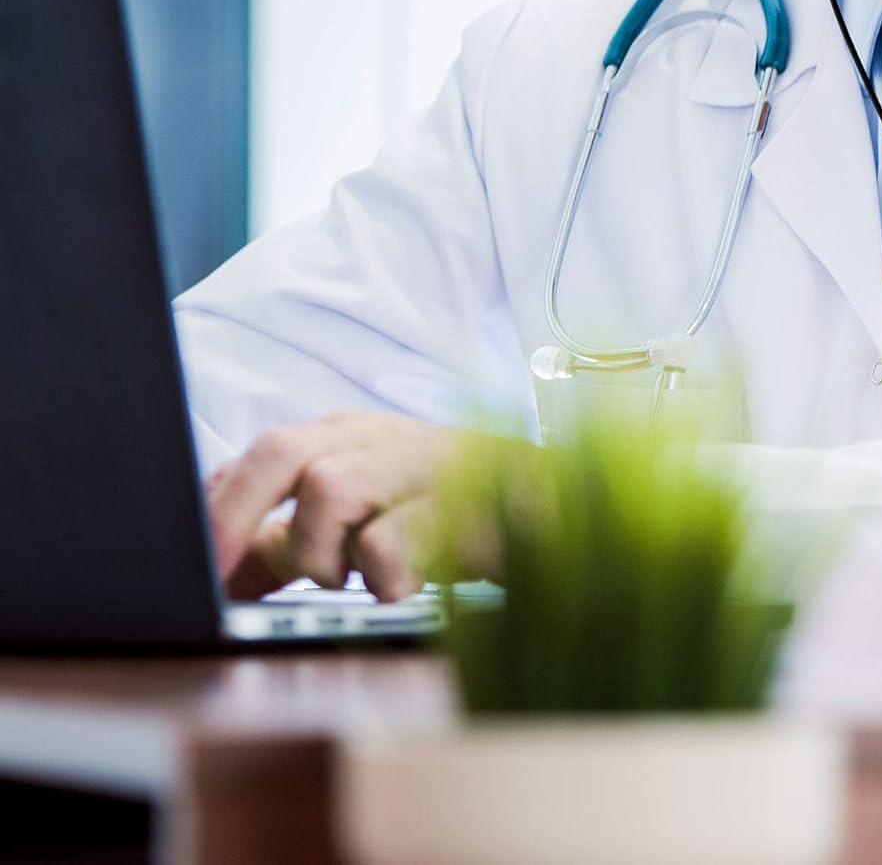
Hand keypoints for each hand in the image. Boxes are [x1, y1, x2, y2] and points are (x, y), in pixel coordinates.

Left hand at [207, 411, 461, 600]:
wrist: (551, 498)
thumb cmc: (445, 505)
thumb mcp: (361, 518)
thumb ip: (291, 541)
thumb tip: (220, 570)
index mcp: (345, 436)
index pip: (257, 455)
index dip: (214, 508)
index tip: (192, 565)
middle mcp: (376, 439)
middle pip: (282, 450)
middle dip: (239, 513)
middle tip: (219, 572)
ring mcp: (419, 465)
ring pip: (330, 487)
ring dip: (324, 552)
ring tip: (354, 575)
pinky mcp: (463, 504)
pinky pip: (392, 541)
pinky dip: (383, 575)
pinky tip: (406, 582)